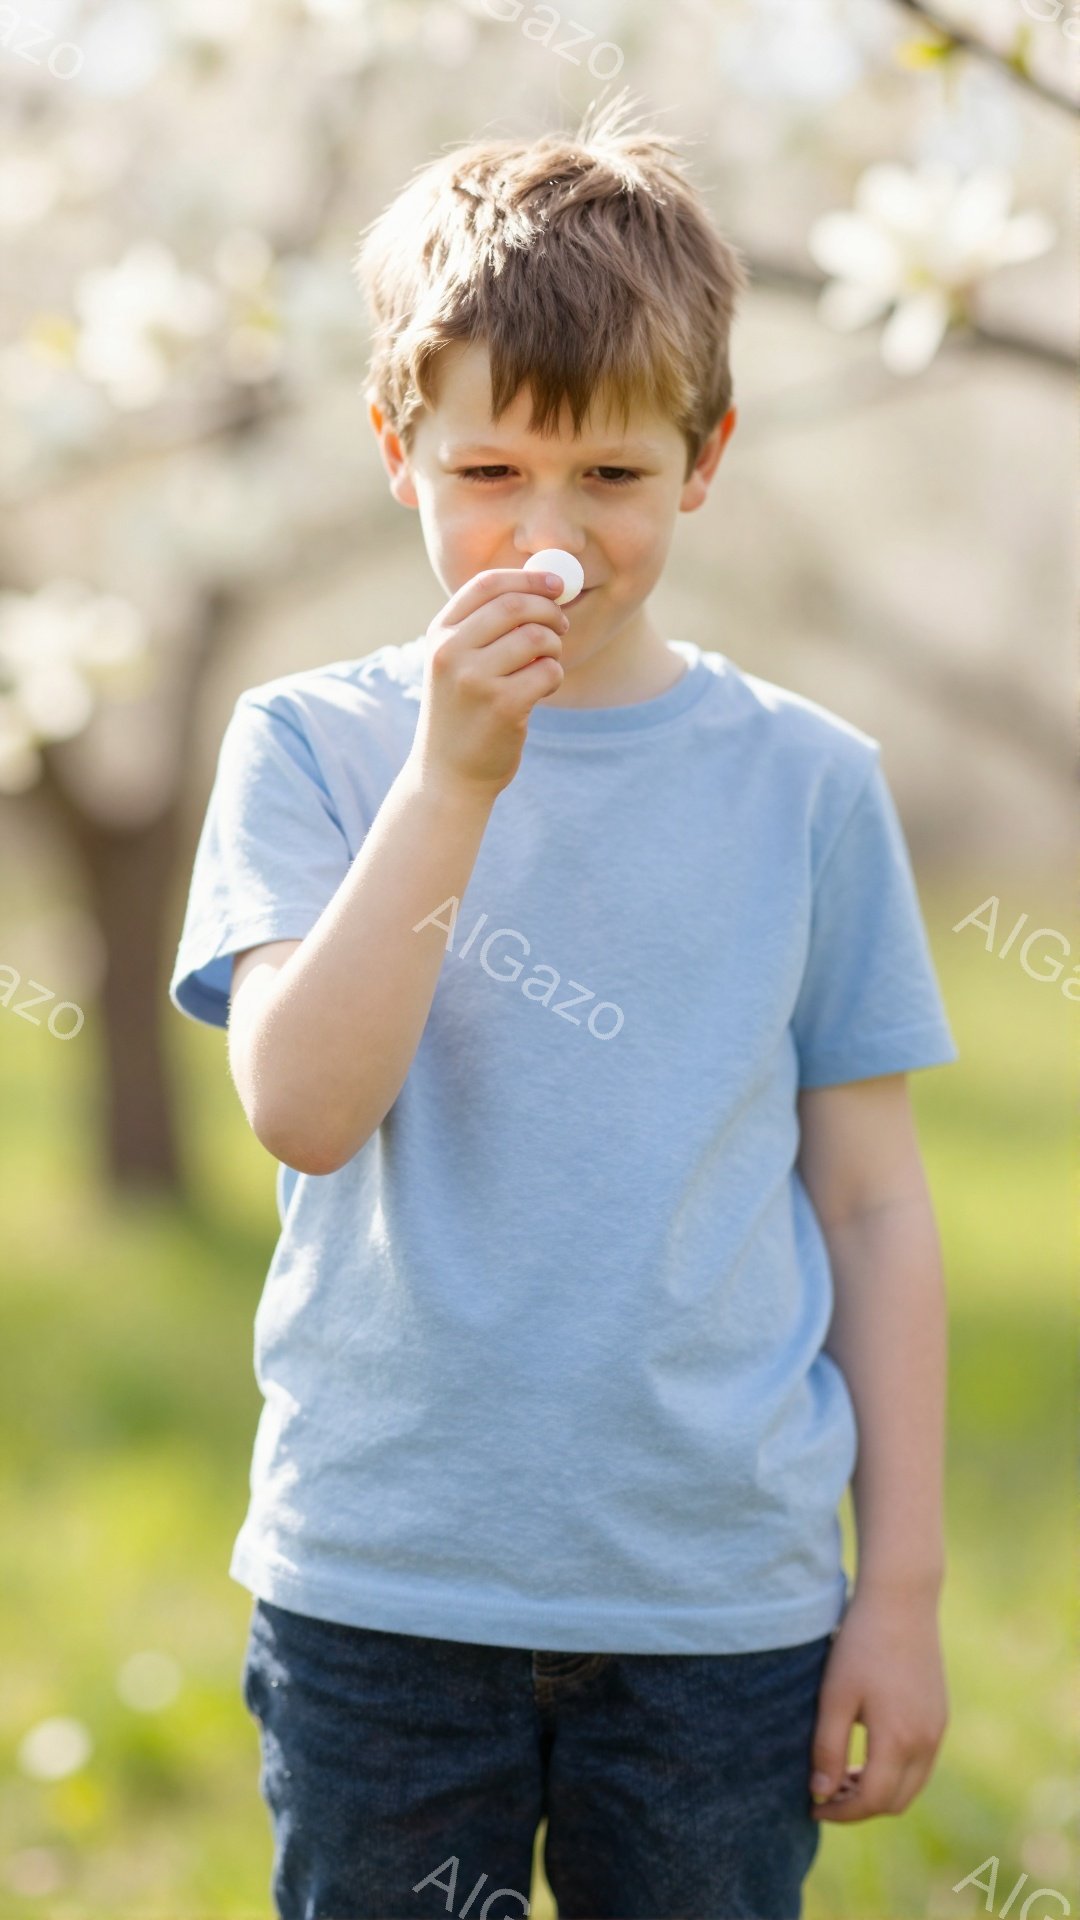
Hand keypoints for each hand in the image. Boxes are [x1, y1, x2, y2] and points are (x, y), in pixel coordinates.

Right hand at [411, 568, 568, 797]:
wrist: (448, 775)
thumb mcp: (456, 665)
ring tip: (546, 666)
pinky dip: (554, 677)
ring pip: (537, 638)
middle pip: (516, 605)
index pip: (486, 585)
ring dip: (554, 649)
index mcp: (439, 635)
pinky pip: (548, 671)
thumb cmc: (463, 714)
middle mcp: (451, 652)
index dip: (527, 577)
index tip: (555, 585)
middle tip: (560, 628)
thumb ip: (485, 628)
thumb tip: (543, 587)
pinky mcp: (502, 705)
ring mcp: (474, 679)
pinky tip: (540, 692)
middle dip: (549, 612)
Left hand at [808, 1585, 948, 1821]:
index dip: (840, 1812)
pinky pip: (921, 1763)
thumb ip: (827, 1748)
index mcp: (899, 1739)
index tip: (813, 1805)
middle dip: (860, 1807)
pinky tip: (867, 1751)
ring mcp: (938, 1729)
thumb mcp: (835, 1695)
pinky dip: (896, 1771)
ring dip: (880, 1790)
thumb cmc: (860, 1644)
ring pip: (912, 1785)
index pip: (872, 1801)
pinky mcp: (940, 1715)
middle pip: (896, 1802)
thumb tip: (820, 1792)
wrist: (901, 1600)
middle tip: (825, 1792)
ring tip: (843, 1774)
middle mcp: (926, 1741)